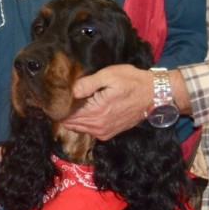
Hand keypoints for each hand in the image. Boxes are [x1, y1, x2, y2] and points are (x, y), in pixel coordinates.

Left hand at [65, 65, 188, 140]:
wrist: (154, 95)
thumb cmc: (132, 81)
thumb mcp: (110, 75)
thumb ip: (88, 83)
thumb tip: (71, 91)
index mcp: (96, 111)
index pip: (67, 115)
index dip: (59, 107)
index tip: (55, 97)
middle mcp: (98, 126)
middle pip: (70, 123)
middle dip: (64, 113)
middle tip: (61, 99)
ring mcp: (103, 132)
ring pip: (78, 128)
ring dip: (73, 118)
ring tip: (72, 104)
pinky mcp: (108, 134)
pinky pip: (88, 130)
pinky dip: (83, 123)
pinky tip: (85, 110)